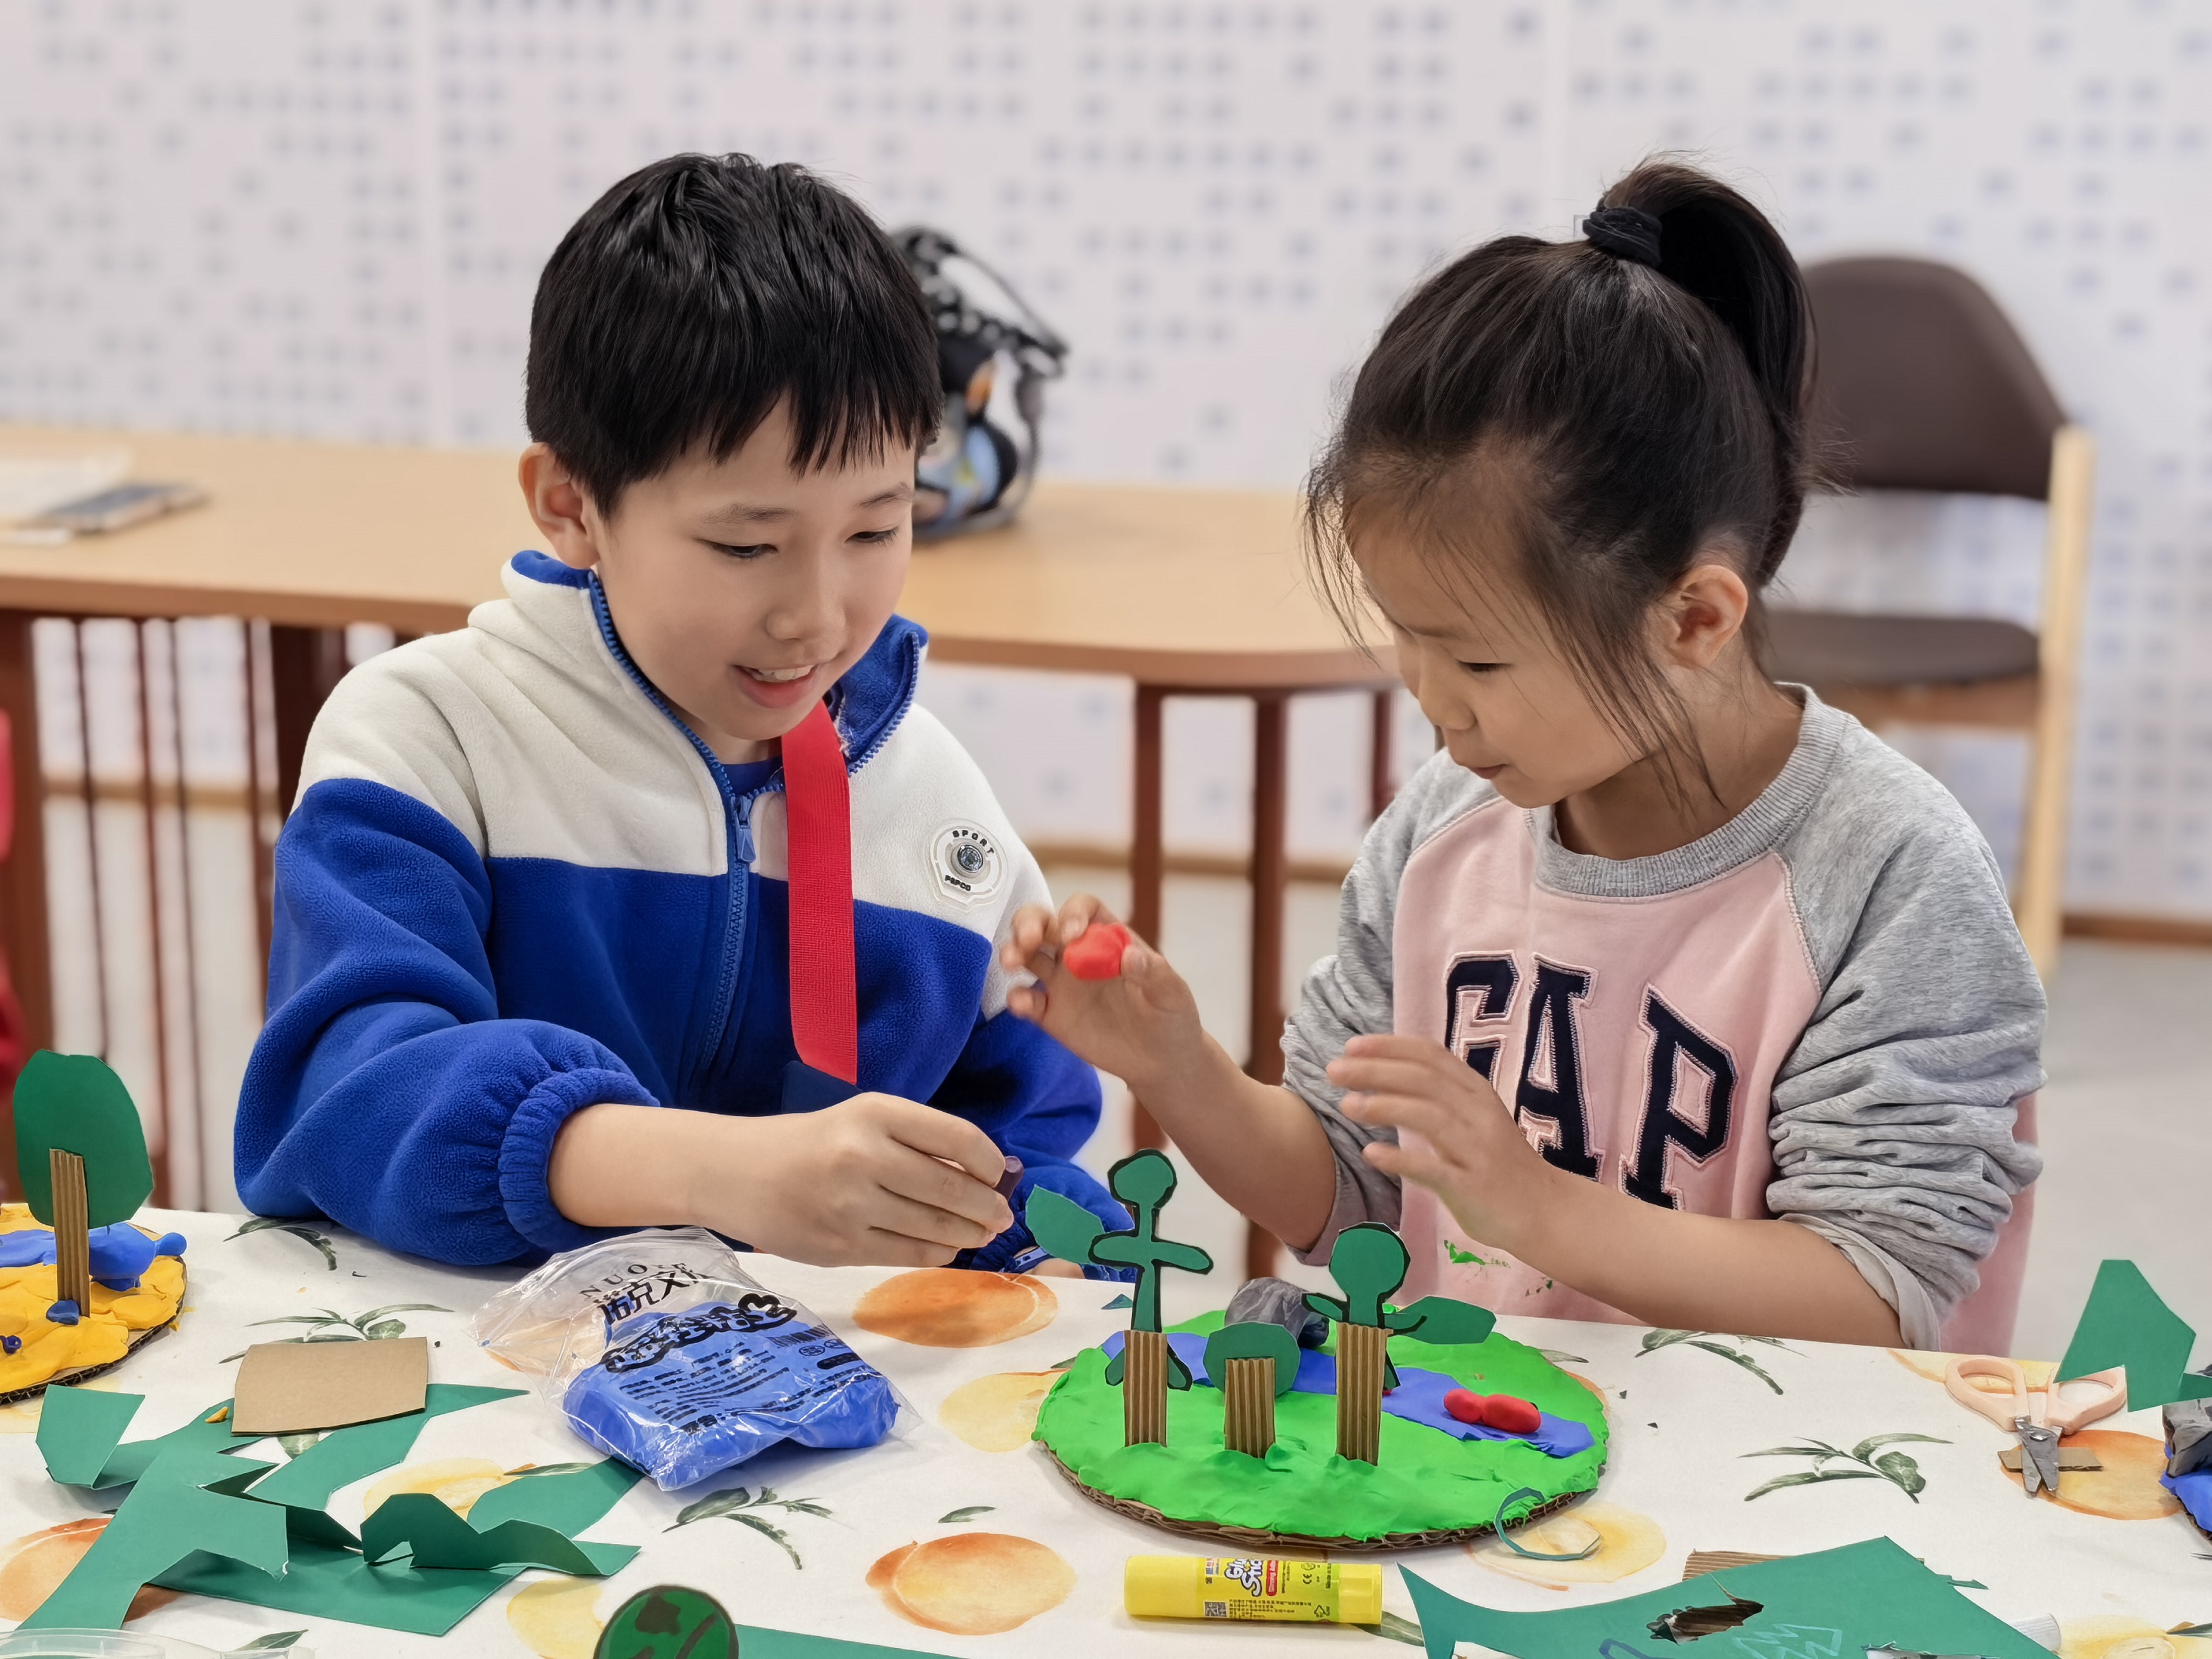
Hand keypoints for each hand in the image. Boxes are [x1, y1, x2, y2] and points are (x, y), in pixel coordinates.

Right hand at [550, 1095, 1012, 1268]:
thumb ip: (917, 1141)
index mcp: (875, 1113)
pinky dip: (937, 1253)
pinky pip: (907, 1255)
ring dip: (968, 1234)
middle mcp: (864, 1156)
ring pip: (935, 1229)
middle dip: (988, 1208)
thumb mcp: (861, 1121)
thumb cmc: (810, 1143)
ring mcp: (851, 1206)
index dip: (991, 1163)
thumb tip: (987, 1175)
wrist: (733, 1173)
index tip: (1000, 1174)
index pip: (959, 1139)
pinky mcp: (840, 1248)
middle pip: (952, 1190)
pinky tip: (945, 1248)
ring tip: (980, 1233)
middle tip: (1003, 1216)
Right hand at [999, 895, 1205, 1093]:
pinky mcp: (1051, 1014)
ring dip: (1013, 951)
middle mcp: (1078, 952)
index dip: (1073, 913)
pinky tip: (1023, 1005)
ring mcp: (1061, 982)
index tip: (1074, 935)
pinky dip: (1018, 998)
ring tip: (1012, 964)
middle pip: (1043, 923)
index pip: (1083, 908)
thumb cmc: (1171, 1016)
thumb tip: (1131, 956)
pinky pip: (1026, 999)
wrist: (1161, 1060)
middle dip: (1028, 924)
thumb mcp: (1172, 993)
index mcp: (1108, 937)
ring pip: (1026, 954)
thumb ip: (1154, 973)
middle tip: (1028, 940)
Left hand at [1329, 1033, 1558, 1252]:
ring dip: (1383, 1106)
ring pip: (1428, 1116)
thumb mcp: (1475, 1119)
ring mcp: (1477, 1149)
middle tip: (1334, 1071)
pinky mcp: (1473, 1186)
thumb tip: (1387, 1075)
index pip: (1431, 1055)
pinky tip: (1372, 1154)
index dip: (1390, 1046)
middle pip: (1423, 1080)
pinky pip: (1434, 1169)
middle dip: (1375, 1071)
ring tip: (1347, 1106)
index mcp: (1476, 1092)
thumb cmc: (1499, 1164)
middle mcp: (1478, 1113)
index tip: (1352, 1046)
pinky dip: (1401, 1159)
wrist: (1545, 1210)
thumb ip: (1440, 1098)